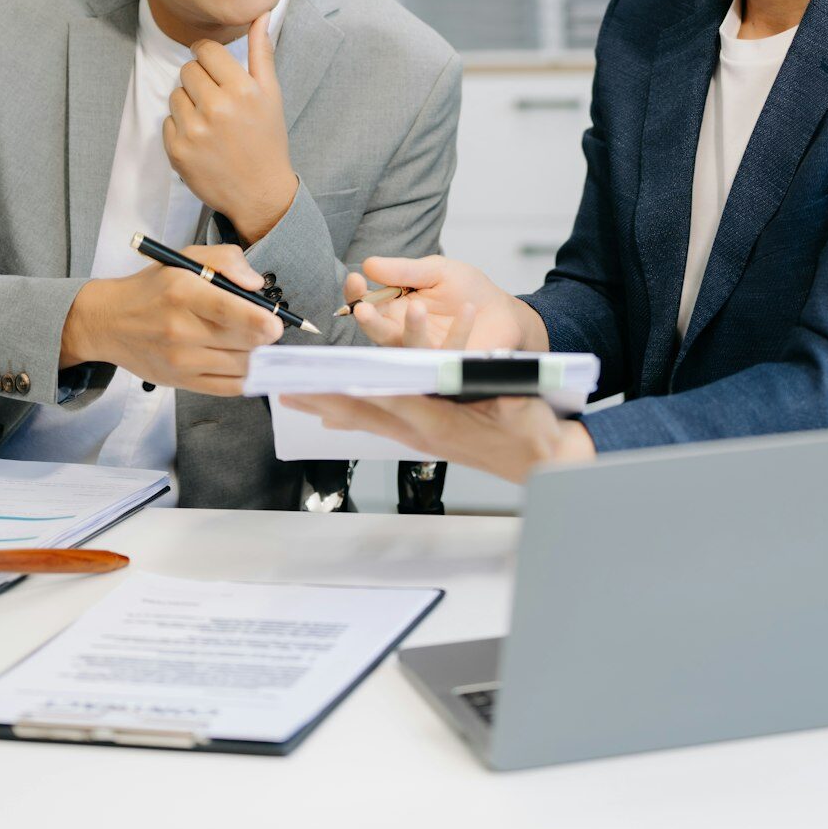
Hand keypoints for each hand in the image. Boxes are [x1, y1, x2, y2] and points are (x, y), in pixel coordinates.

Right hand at [60, 244, 283, 395]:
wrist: (108, 323)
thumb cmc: (153, 289)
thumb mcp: (186, 258)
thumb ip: (226, 261)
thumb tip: (256, 286)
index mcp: (183, 294)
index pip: (231, 312)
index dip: (263, 321)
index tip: (276, 322)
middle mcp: (181, 330)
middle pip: (243, 343)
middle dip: (264, 336)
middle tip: (265, 326)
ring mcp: (180, 361)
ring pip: (241, 366)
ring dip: (255, 354)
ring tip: (249, 340)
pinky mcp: (180, 383)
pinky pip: (229, 388)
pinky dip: (244, 376)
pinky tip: (241, 359)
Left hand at [163, 13, 296, 243]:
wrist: (260, 193)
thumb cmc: (268, 140)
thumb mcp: (271, 95)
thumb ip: (261, 52)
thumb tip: (261, 13)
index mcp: (242, 90)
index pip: (205, 50)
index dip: (208, 57)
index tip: (213, 67)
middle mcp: (216, 108)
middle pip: (187, 70)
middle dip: (199, 80)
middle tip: (216, 100)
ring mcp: (194, 131)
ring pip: (175, 95)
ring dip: (188, 104)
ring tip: (210, 122)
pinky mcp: (177, 151)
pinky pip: (167, 121)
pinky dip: (181, 128)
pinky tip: (202, 141)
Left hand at [282, 388, 595, 483]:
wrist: (542, 461)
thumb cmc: (532, 430)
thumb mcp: (517, 403)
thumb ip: (495, 387)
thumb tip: (472, 367)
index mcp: (439, 420)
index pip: (385, 399)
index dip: (349, 388)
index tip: (319, 380)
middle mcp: (421, 430)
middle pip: (362, 410)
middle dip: (321, 399)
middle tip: (284, 389)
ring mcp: (420, 436)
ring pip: (364, 418)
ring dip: (328, 407)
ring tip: (295, 397)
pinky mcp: (424, 437)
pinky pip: (378, 425)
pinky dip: (351, 417)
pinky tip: (330, 416)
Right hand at [342, 255, 546, 352]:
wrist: (502, 310)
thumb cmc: (466, 289)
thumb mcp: (436, 271)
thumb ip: (404, 270)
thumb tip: (368, 263)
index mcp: (394, 309)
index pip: (366, 305)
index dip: (356, 295)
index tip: (356, 279)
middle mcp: (403, 335)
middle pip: (378, 334)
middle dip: (369, 322)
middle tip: (363, 309)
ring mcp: (426, 353)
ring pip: (409, 348)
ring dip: (411, 330)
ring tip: (417, 307)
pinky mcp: (452, 364)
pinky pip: (449, 353)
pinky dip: (460, 330)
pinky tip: (469, 309)